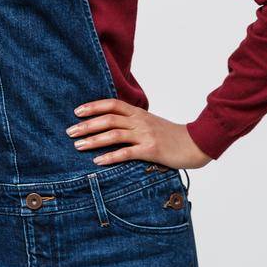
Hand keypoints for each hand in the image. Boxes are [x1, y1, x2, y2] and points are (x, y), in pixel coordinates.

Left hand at [67, 99, 213, 169]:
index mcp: (139, 113)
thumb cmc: (172, 135)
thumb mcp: (151, 122)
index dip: (93, 106)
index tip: (77, 112)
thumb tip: (111, 123)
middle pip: (108, 119)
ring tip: (78, 146)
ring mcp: (145, 135)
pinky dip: (110, 157)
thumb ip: (133, 121)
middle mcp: (140, 121)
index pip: (112, 104)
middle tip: (70, 131)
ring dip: (93, 140)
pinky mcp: (150, 150)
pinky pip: (127, 153)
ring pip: (114, 135)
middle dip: (87, 125)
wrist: (196, 143)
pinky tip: (98, 162)